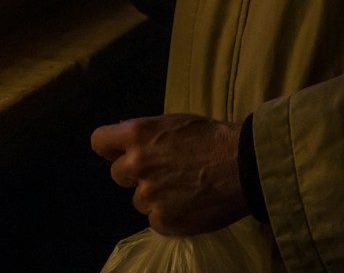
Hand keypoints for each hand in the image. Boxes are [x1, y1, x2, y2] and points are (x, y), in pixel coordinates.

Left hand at [89, 114, 247, 236]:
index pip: (98, 141)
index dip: (110, 149)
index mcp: (136, 135)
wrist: (244, 166)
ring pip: (139, 199)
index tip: (119, 153)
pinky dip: (169, 216)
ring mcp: (148, 194)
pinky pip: (156, 220)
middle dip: (135, 175)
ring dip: (155, 197)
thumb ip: (146, 135)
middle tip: (163, 173)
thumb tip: (127, 143)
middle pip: (117, 174)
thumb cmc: (213, 138)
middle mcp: (136, 164)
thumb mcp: (172, 123)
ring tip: (183, 190)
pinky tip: (189, 205)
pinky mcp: (163, 220)